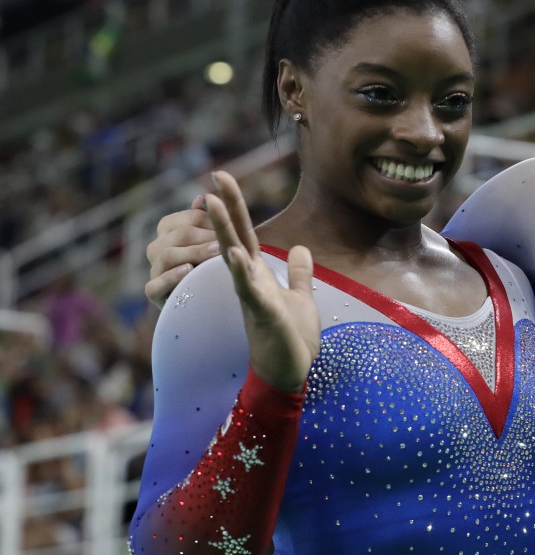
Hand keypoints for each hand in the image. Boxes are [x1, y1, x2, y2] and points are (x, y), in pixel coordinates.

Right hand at [145, 194, 219, 308]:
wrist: (209, 296)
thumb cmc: (211, 262)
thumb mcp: (213, 240)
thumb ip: (208, 218)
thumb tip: (202, 198)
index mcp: (169, 229)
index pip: (190, 218)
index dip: (211, 220)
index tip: (231, 225)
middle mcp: (157, 247)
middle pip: (179, 235)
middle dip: (204, 237)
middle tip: (225, 242)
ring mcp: (154, 269)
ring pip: (168, 256)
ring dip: (193, 253)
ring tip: (215, 253)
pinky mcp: (154, 292)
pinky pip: (155, 284)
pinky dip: (171, 277)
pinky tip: (188, 271)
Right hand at [207, 170, 319, 392]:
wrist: (291, 376)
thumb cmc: (292, 340)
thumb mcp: (301, 299)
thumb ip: (300, 274)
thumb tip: (302, 248)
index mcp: (259, 276)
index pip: (244, 235)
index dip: (235, 207)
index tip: (221, 178)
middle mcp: (250, 283)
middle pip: (233, 239)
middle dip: (225, 210)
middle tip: (213, 180)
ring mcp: (254, 298)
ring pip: (234, 260)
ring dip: (225, 233)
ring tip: (214, 204)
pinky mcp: (263, 316)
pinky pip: (249, 290)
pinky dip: (242, 273)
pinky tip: (235, 255)